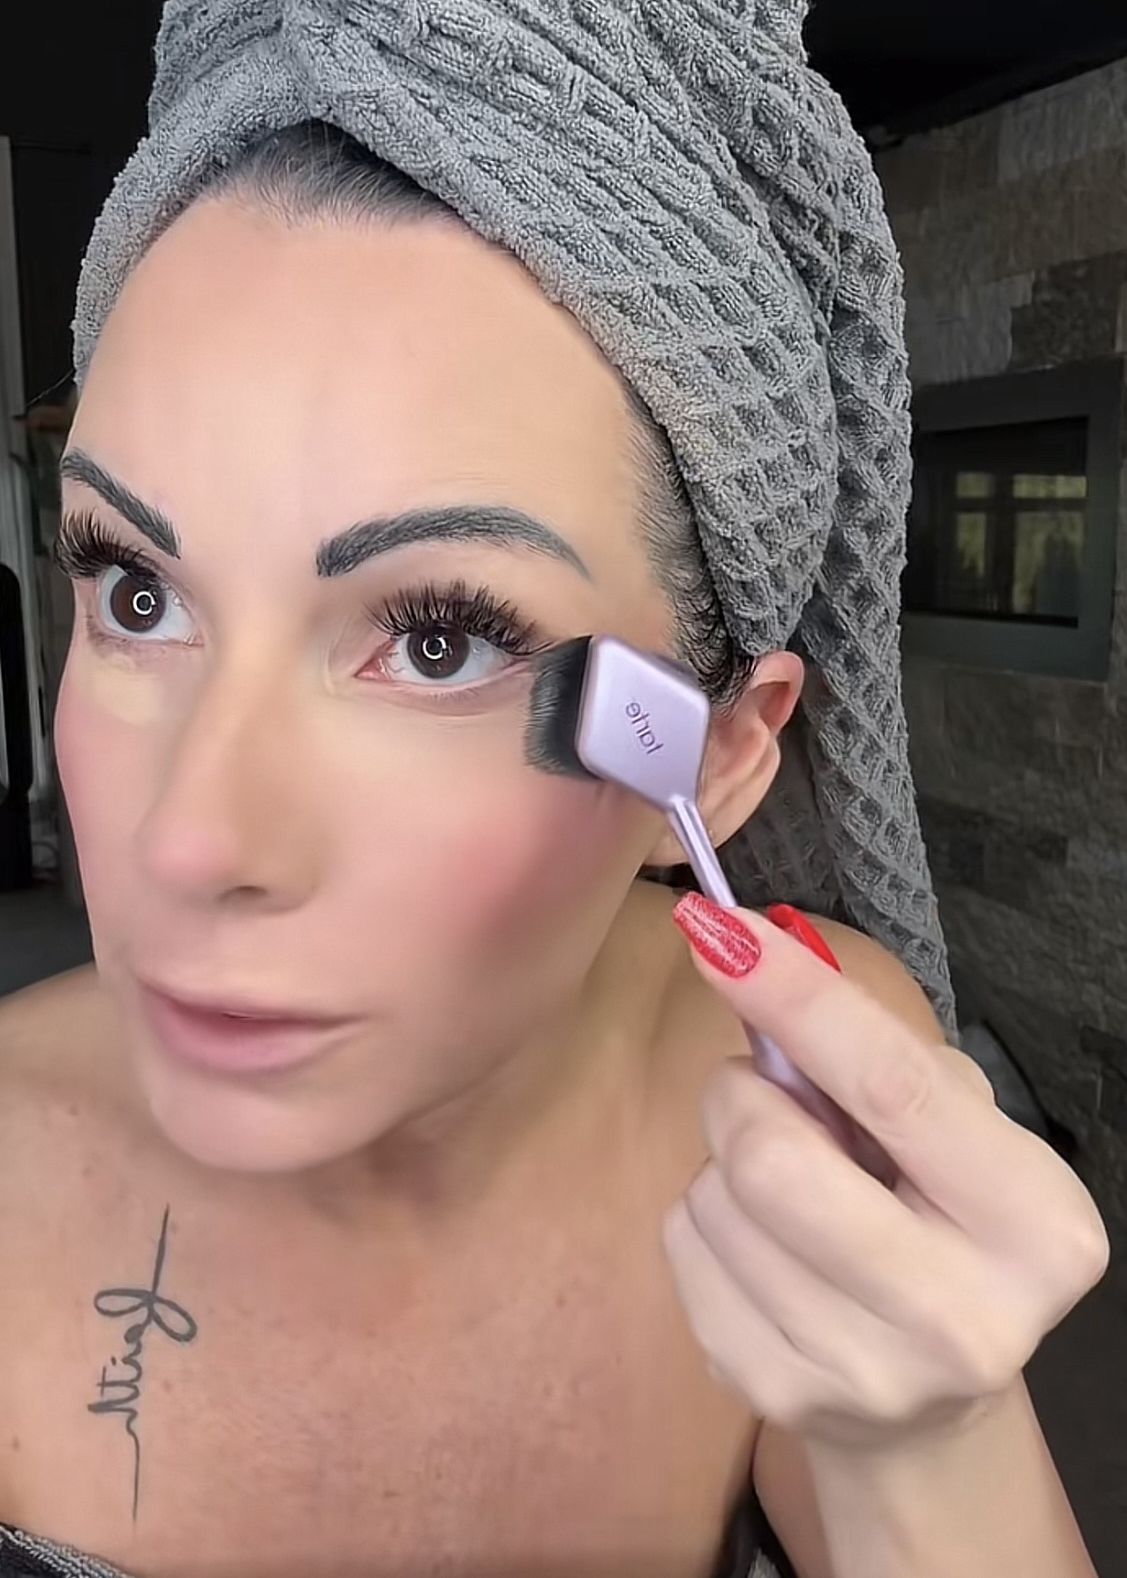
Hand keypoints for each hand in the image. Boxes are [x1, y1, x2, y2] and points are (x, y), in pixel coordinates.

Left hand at [662, 895, 1109, 1454]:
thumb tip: (755, 963)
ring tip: (778, 1178)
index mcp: (1036, 1224)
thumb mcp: (953, 1134)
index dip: (798, 1001)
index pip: (895, 1087)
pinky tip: (758, 1240)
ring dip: (722, 1159)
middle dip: (738, 1096)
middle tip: (753, 1089)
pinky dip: (702, 1217)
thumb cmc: (938, 1217)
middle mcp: (965, 1316)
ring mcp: (867, 1373)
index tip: (720, 930)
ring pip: (717, 1203)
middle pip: (775, 1163)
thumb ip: (880, 1059)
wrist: (928, 1401)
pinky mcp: (780, 1397)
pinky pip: (683, 1252)